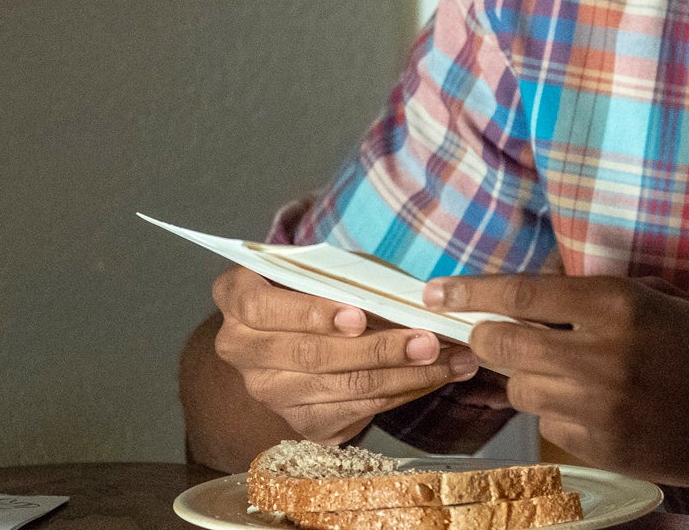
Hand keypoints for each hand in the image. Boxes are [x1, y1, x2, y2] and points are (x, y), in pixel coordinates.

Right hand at [211, 266, 480, 443]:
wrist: (301, 333)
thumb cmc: (319, 284)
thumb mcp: (327, 266)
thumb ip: (350, 275)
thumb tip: (407, 294)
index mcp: (237, 298)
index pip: (261, 307)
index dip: (311, 313)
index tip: (359, 316)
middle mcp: (242, 350)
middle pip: (311, 355)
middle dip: (378, 349)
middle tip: (429, 341)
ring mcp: (270, 392)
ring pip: (341, 387)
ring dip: (404, 375)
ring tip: (450, 360)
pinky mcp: (301, 423)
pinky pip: (357, 412)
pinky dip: (403, 393)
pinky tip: (436, 377)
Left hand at [425, 273, 688, 486]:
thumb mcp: (660, 298)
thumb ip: (596, 294)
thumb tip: (533, 292)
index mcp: (618, 305)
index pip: (522, 294)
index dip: (471, 291)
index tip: (437, 291)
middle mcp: (602, 354)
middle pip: (503, 344)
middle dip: (489, 337)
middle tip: (497, 334)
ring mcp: (601, 407)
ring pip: (520, 389)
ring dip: (530, 377)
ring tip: (572, 371)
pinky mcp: (605, 448)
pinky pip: (551, 425)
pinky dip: (561, 411)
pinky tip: (600, 404)